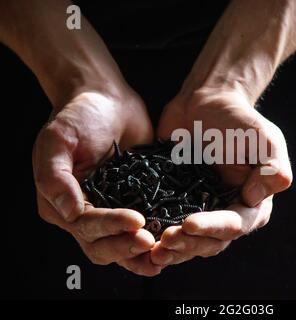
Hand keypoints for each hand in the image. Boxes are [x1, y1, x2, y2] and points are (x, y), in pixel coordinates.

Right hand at [33, 89, 160, 275]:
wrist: (108, 98)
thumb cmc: (79, 114)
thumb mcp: (58, 139)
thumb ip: (55, 177)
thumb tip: (70, 213)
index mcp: (60, 202)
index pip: (84, 226)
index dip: (109, 227)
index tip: (136, 221)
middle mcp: (84, 212)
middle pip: (101, 245)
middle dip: (125, 246)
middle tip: (149, 240)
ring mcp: (110, 209)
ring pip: (121, 244)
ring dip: (140, 254)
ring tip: (162, 254)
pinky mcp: (134, 203)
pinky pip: (143, 228)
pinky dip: (154, 240)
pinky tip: (171, 244)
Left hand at [150, 88, 291, 265]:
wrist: (204, 104)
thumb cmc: (238, 120)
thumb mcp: (265, 140)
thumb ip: (273, 170)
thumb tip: (253, 198)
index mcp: (252, 205)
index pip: (235, 224)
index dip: (213, 228)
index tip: (189, 224)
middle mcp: (227, 214)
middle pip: (210, 241)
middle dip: (188, 244)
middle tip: (165, 240)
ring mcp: (201, 212)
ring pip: (189, 242)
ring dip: (172, 250)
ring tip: (152, 251)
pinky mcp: (176, 206)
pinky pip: (167, 227)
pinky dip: (155, 238)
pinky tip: (139, 242)